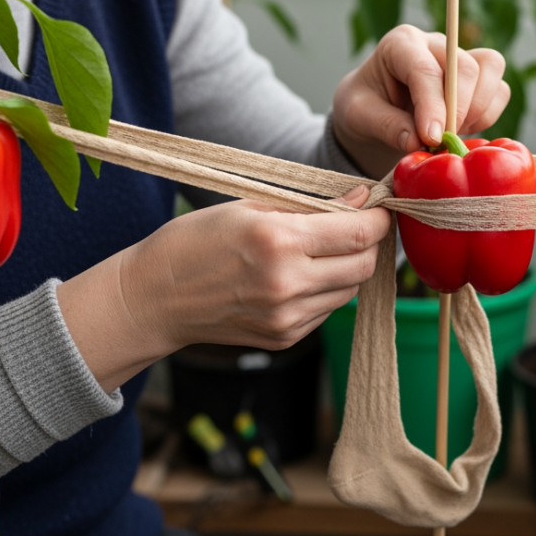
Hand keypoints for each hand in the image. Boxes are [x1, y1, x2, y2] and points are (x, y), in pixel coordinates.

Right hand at [57, 186, 389, 391]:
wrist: (154, 299)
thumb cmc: (195, 242)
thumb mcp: (250, 207)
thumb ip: (313, 205)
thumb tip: (364, 197)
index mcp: (278, 241)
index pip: (360, 232)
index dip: (380, 216)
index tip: (381, 204)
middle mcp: (288, 283)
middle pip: (364, 264)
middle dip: (370, 240)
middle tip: (358, 223)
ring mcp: (287, 317)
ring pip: (351, 289)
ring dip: (349, 266)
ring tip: (323, 248)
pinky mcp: (285, 338)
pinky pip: (327, 309)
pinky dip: (326, 288)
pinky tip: (300, 274)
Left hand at [332, 24, 510, 177]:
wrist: (376, 110)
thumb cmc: (364, 107)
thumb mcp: (358, 116)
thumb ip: (386, 126)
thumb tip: (418, 141)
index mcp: (401, 43)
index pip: (424, 69)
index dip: (432, 105)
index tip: (432, 138)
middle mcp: (435, 43)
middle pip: (465, 65)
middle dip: (459, 109)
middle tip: (442, 142)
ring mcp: (460, 57)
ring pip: (490, 69)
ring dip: (477, 110)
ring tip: (450, 134)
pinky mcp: (479, 77)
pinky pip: (500, 91)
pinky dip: (486, 115)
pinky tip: (463, 129)